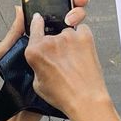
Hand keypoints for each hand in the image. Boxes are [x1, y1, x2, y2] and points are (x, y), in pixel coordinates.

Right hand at [24, 2, 109, 118]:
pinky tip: (83, 54)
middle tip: (63, 60)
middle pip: (52, 33)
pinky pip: (82, 30)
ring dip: (70, 42)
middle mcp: (50, 41)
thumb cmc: (64, 95)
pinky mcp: (84, 36)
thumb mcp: (38, 84)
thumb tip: (41, 58)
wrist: (86, 99)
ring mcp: (68, 37)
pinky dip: (82, 39)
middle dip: (56, 43)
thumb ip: (37, 64)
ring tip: (75, 61)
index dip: (37, 23)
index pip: (33, 26)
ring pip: (68, 32)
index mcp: (35, 52)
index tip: (38, 20)